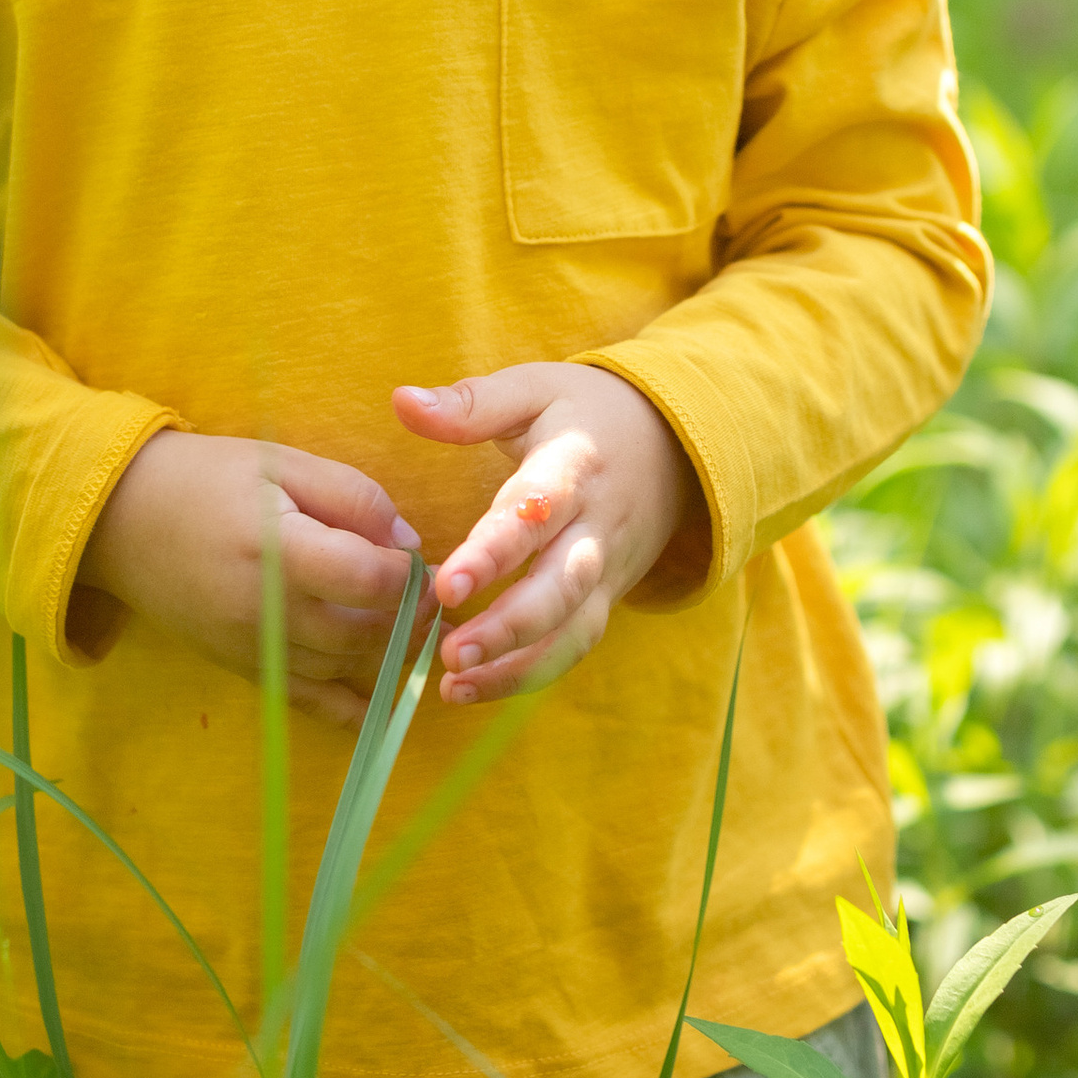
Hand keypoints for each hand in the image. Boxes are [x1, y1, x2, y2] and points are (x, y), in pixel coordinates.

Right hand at [79, 432, 421, 731]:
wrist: (122, 518)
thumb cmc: (207, 478)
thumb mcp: (282, 462)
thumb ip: (352, 497)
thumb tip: (408, 542)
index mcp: (277, 549)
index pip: (368, 579)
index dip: (411, 574)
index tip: (425, 558)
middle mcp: (264, 610)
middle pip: (363, 632)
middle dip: (411, 618)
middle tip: (435, 597)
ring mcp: (251, 648)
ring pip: (343, 668)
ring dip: (389, 655)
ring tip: (417, 630)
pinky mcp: (240, 667)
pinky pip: (306, 700)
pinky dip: (350, 711)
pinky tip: (386, 710)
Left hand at [392, 365, 690, 707]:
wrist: (675, 447)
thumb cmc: (587, 414)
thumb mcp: (535, 389)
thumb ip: (471, 403)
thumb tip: (401, 401)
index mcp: (574, 467)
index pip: (535, 514)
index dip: (493, 553)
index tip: (446, 587)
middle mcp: (597, 528)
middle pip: (561, 588)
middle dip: (508, 627)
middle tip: (451, 655)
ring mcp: (607, 571)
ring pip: (572, 630)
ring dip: (516, 666)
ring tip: (454, 687)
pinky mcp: (606, 600)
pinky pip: (574, 645)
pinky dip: (529, 674)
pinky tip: (475, 689)